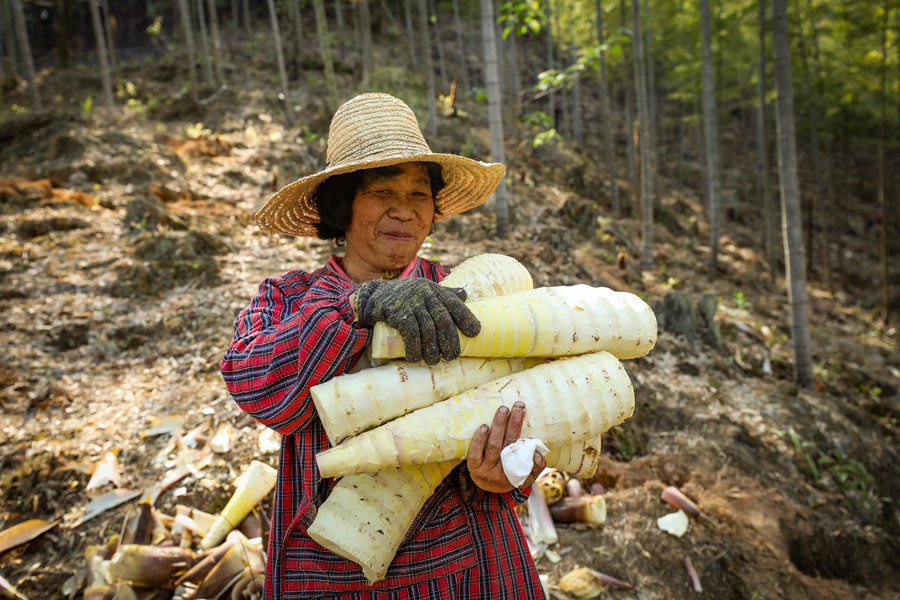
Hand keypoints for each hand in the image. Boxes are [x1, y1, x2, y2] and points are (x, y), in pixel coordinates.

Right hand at [355, 278, 480, 364]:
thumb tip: (465, 296)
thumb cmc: (406, 296)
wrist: (375, 295)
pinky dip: (414, 348)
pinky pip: (410, 333)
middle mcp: (425, 294)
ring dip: (432, 349)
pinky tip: (415, 357)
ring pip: (427, 329)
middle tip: (450, 357)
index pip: (454, 303)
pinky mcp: (397, 313)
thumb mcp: (425, 291)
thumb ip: (444, 294)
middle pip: (443, 319)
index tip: (474, 333)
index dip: (466, 318)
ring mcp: (410, 303)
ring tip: (433, 361)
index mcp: (434, 290)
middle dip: (449, 340)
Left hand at [466, 402, 545, 493]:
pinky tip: (484, 426)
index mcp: (516, 473)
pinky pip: (475, 453)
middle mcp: (500, 471)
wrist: (488, 486)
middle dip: (514, 423)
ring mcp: (485, 469)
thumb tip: (536, 453)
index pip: (523, 456)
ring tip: (504, 409)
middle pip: (508, 444)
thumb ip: (537, 465)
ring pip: (493, 446)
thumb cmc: (511, 475)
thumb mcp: (527, 476)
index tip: (534, 430)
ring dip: (499, 425)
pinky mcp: (473, 466)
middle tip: (518, 406)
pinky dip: (479, 440)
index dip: (528, 443)